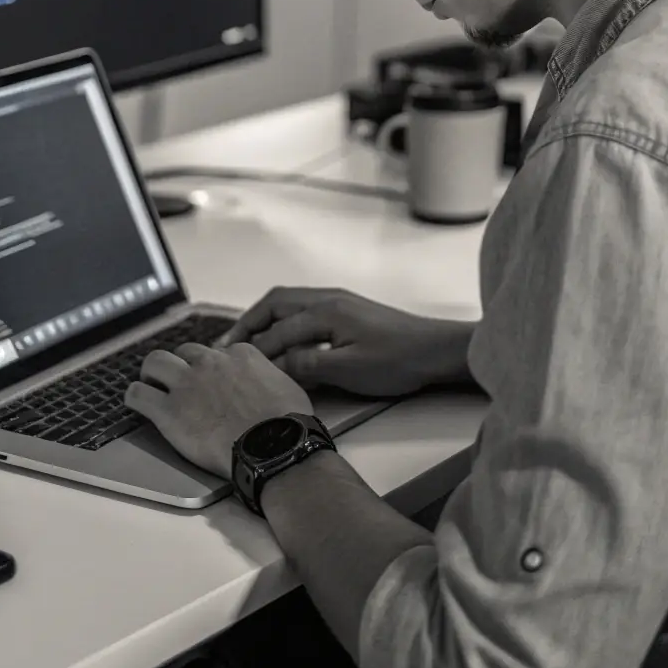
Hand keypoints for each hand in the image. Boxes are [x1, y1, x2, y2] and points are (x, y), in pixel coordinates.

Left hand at [124, 341, 312, 478]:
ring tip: (152, 386)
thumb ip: (266, 375)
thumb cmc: (288, 422)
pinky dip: (135, 396)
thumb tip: (263, 382)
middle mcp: (209, 362)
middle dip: (181, 364)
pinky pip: (138, 394)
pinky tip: (137, 401)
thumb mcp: (285, 383)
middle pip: (184, 351)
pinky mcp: (168, 411)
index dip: (214, 368)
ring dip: (153, 373)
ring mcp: (186, 384)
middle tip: (180, 381)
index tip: (214, 381)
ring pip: (155, 362)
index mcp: (239, 354)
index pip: (218, 351)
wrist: (274, 446)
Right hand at [223, 288, 475, 398]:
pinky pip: (304, 309)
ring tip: (249, 341)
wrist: (437, 351)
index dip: (256, 350)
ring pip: (289, 303)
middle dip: (250, 322)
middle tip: (230, 345)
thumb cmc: (399, 360)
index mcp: (326, 311)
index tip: (236, 366)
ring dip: (266, 319)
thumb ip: (308, 365)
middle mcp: (328, 299)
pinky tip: (283, 339)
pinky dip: (284, 320)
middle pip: (276, 303)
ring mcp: (339, 302)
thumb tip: (275, 366)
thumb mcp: (349, 369)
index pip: (278, 329)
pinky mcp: (348, 311)